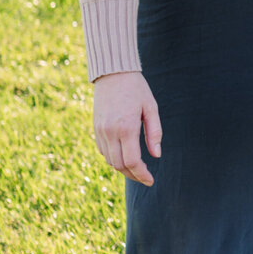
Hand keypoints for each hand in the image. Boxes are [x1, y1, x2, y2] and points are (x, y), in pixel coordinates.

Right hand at [93, 70, 161, 185]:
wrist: (112, 73)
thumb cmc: (137, 89)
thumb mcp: (151, 108)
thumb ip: (154, 133)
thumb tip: (157, 155)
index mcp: (126, 127)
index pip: (132, 161)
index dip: (141, 174)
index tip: (150, 180)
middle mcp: (110, 132)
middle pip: (120, 165)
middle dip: (133, 175)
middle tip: (145, 178)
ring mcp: (100, 131)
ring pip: (110, 160)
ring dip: (123, 169)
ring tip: (136, 169)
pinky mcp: (95, 128)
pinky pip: (103, 151)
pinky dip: (113, 158)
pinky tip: (124, 156)